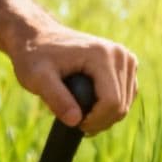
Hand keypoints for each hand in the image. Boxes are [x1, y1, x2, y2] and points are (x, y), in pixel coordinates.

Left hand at [10, 17, 137, 134]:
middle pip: (120, 106)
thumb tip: (76, 121)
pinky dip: (111, 109)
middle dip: (99, 122)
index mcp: (102, 55)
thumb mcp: (38, 78)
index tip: (74, 124)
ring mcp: (126, 59)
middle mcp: (120, 55)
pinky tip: (92, 111)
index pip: (112, 102)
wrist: (39, 37)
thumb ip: (56, 98)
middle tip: (75, 123)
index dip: (94, 121)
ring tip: (81, 117)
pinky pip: (127, 97)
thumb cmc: (35, 56)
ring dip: (105, 118)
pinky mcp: (127, 65)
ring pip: (125, 104)